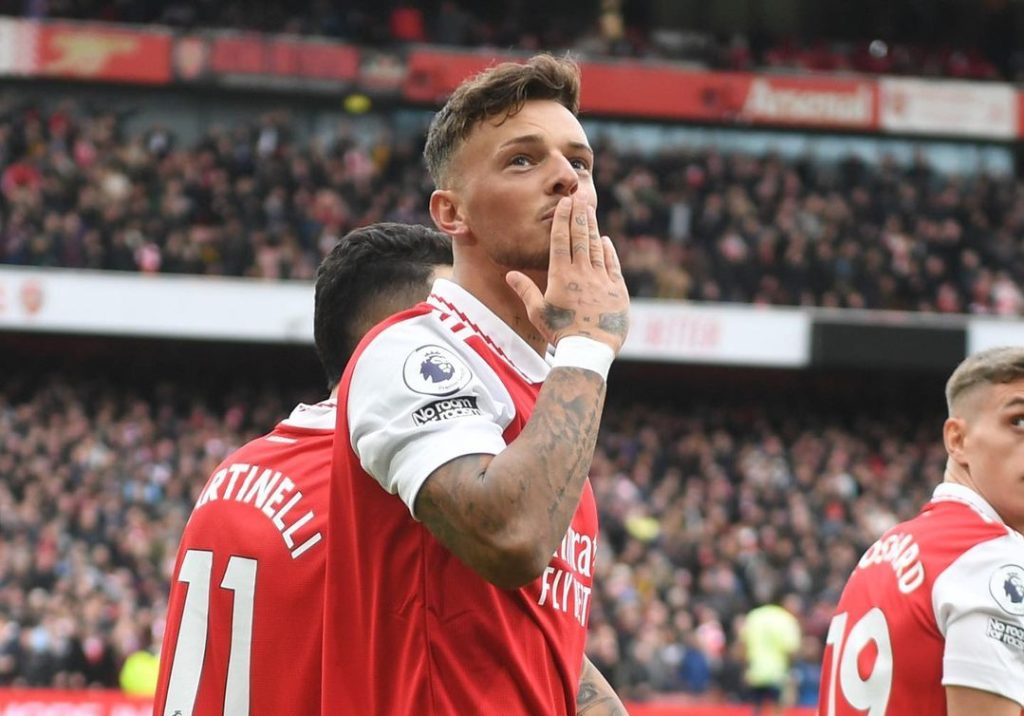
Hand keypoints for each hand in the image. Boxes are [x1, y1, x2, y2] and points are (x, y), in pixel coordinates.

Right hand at [506, 195, 629, 353]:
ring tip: (590, 211)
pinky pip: (612, 265)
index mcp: (561, 276)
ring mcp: (602, 280)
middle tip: (579, 197)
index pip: (561, 241)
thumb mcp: (538, 312)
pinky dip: (608, 251)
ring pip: (597, 248)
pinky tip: (605, 241)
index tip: (564, 203)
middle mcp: (582, 273)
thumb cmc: (560, 333)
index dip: (562, 219)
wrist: (589, 349)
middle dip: (579, 215)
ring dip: (593, 228)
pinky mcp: (617, 290)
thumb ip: (525, 290)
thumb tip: (510, 274)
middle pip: (580, 237)